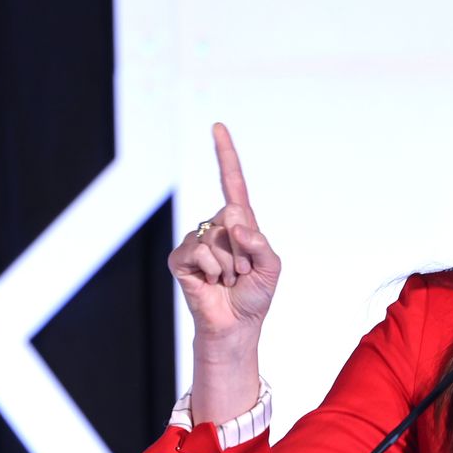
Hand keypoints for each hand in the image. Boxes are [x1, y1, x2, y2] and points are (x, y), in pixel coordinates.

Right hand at [170, 123, 281, 343]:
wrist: (236, 324)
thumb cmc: (255, 295)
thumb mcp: (272, 267)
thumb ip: (261, 244)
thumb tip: (235, 225)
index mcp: (240, 223)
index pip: (232, 183)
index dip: (225, 155)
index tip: (217, 127)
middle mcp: (216, 226)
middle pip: (233, 213)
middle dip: (246, 248)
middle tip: (244, 271)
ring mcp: (196, 240)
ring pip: (217, 236)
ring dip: (232, 264)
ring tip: (229, 279)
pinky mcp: (181, 258)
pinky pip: (199, 251)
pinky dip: (214, 270)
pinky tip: (213, 282)